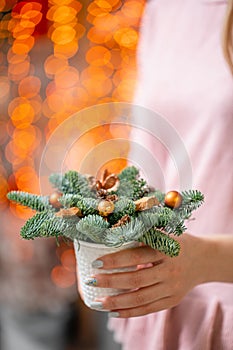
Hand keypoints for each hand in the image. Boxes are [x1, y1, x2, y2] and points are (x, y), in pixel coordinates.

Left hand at [87, 234, 208, 317]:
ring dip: (117, 302)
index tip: (96, 263)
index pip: (136, 256)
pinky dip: (131, 312)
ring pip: (141, 298)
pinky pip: (149, 309)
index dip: (115, 260)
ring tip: (99, 302)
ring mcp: (172, 288)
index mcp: (166, 249)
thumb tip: (111, 235)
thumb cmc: (177, 242)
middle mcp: (170, 270)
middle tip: (92, 282)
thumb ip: (142, 235)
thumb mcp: (164, 233)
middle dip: (111, 282)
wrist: (204, 259)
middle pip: (136, 279)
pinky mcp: (173, 300)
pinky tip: (115, 312)